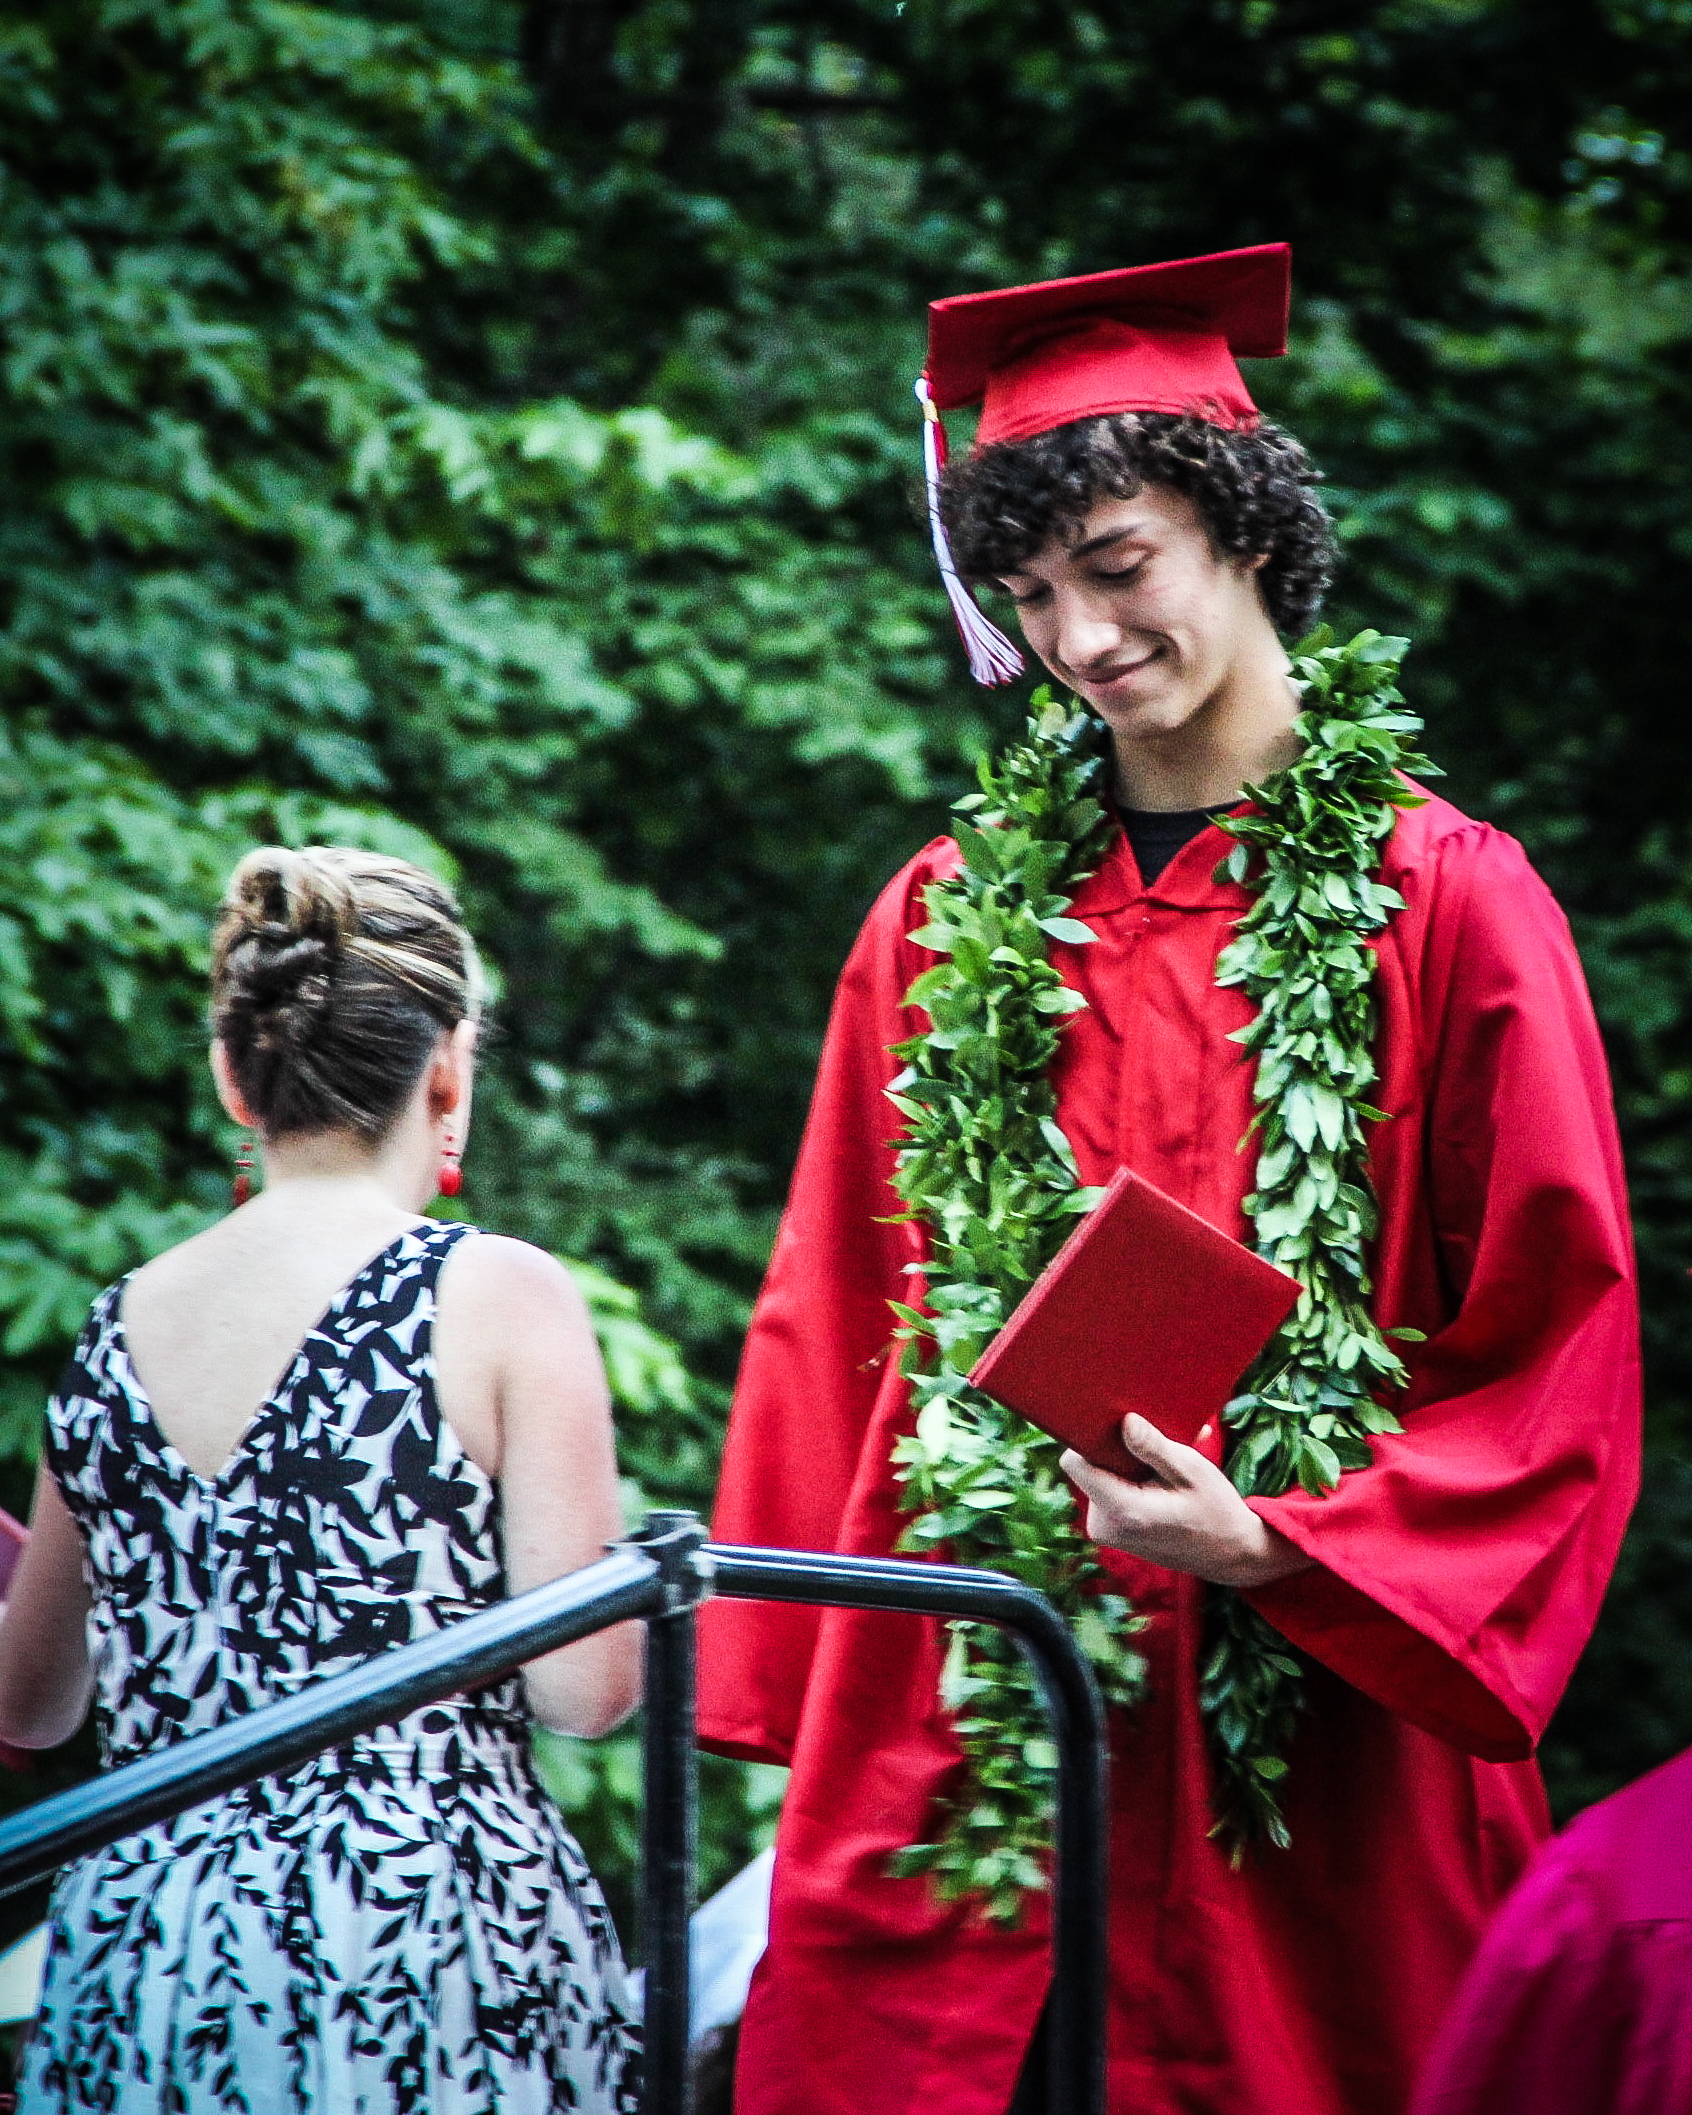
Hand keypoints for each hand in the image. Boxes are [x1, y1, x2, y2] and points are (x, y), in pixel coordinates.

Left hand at [1059, 1414, 1314, 1588]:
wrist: (1227, 1553)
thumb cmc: (1214, 1509)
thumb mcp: (1191, 1471)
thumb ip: (1153, 1447)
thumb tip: (1125, 1421)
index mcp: (1122, 1511)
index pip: (1075, 1463)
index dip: (1092, 1440)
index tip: (1118, 1429)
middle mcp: (1104, 1525)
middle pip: (1088, 1467)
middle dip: (1116, 1454)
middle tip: (1154, 1455)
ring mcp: (1105, 1531)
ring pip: (1097, 1477)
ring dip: (1124, 1468)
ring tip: (1160, 1473)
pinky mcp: (1110, 1531)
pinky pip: (1106, 1492)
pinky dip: (1127, 1482)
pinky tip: (1155, 1485)